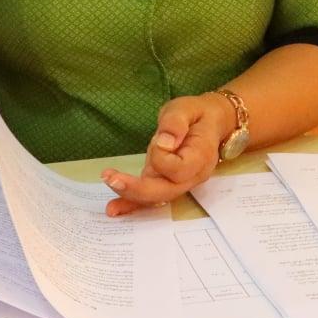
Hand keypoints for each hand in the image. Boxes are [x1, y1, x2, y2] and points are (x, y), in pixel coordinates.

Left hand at [101, 93, 235, 216]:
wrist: (208, 124)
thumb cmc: (197, 114)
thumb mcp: (186, 108)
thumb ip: (175, 122)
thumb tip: (164, 142)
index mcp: (201, 157)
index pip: (178, 168)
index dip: (162, 157)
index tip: (158, 139)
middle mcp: (191, 177)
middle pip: (165, 192)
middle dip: (137, 189)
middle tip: (112, 179)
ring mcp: (179, 183)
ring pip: (156, 198)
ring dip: (130, 196)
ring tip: (109, 195)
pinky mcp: (165, 182)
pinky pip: (150, 197)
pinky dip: (132, 204)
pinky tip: (115, 209)